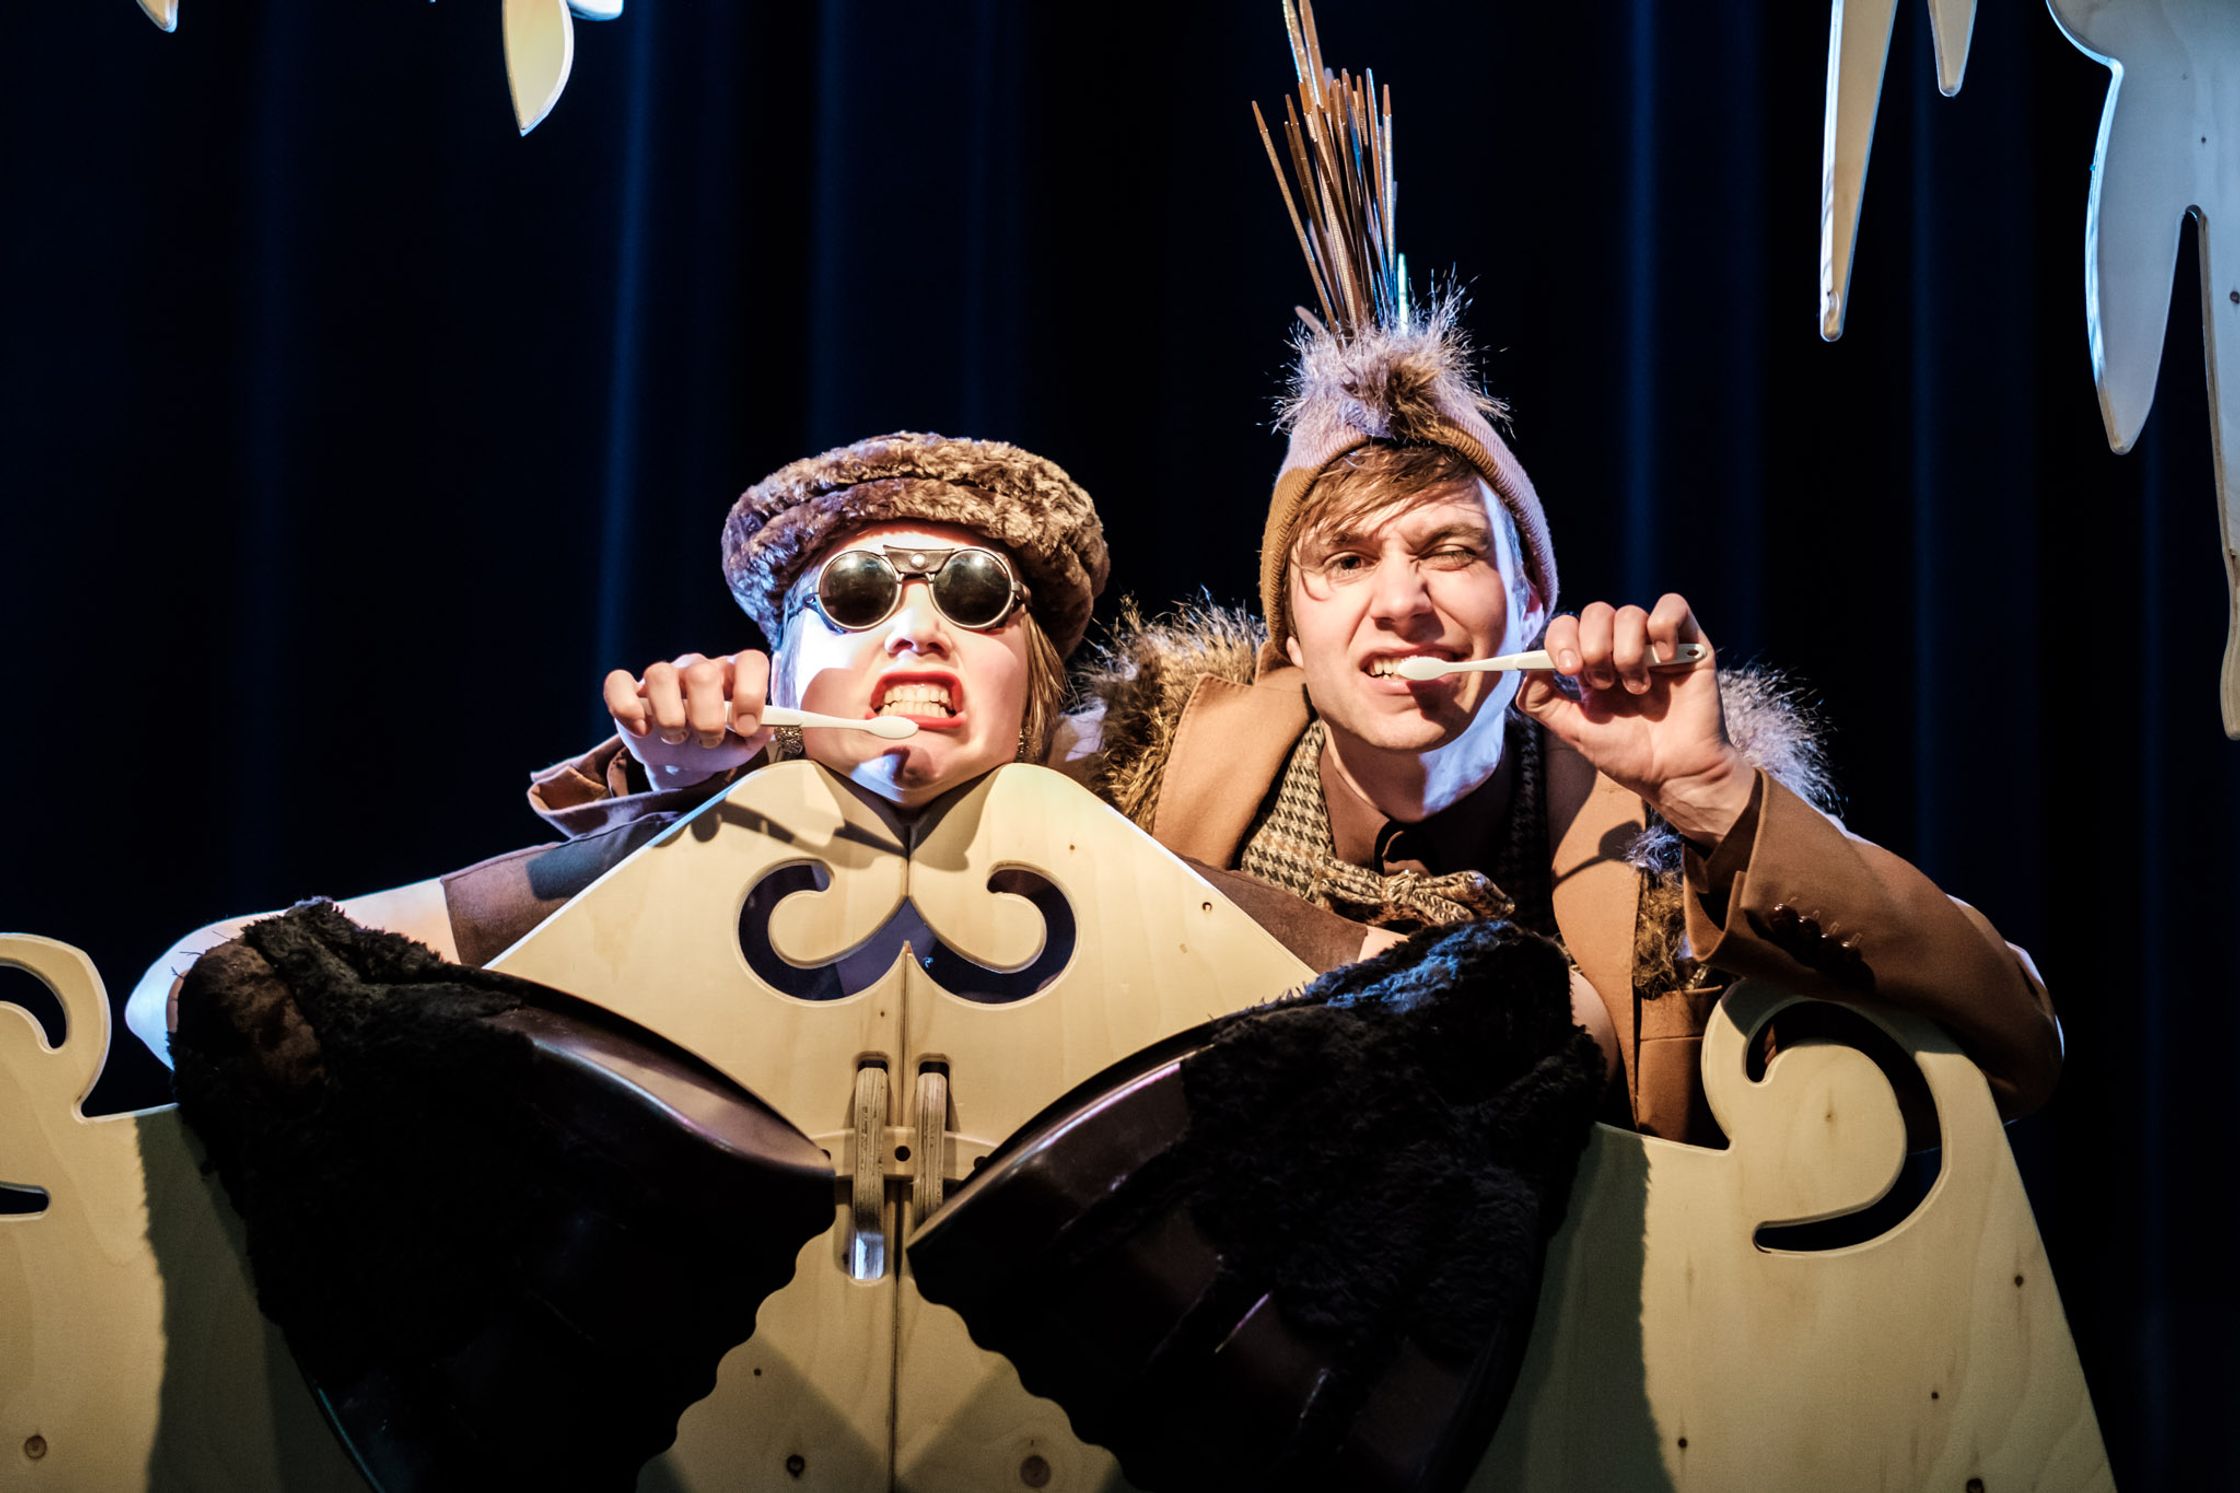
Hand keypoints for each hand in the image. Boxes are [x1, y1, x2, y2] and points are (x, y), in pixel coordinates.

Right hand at [603, 651, 774, 789]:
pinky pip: (617, 682)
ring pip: (660, 675)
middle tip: (708, 740)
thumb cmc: (719, 743)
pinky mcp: (631, 689)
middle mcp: (699, 667)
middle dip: (706, 717)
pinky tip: (642, 729)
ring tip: (678, 737)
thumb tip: (764, 725)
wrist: (685, 759)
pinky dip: (626, 707)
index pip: (750, 661)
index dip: (751, 692)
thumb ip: (759, 734)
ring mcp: (664, 676)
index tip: (744, 726)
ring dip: (670, 718)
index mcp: (734, 674)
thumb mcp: (744, 744)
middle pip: (701, 673)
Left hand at [1515, 594, 1753, 846]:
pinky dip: (1662, 629)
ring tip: (1637, 688)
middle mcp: (1621, 647)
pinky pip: (1672, 606)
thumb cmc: (1627, 754)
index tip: (1568, 669)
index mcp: (1592, 663)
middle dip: (1594, 648)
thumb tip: (1526, 666)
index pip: (1566, 626)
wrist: (1674, 773)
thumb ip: (1539, 700)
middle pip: (1595, 613)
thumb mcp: (1572, 729)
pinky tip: (1664, 661)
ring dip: (1627, 653)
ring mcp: (1654, 643)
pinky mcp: (1690, 642)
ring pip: (1630, 613)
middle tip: (1605, 684)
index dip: (1561, 639)